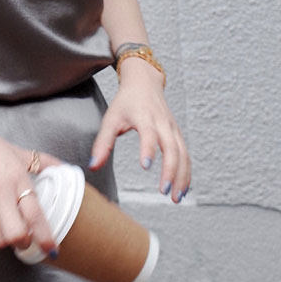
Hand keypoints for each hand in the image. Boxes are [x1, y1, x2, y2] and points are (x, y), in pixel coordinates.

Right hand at [0, 110, 61, 252]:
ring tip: (5, 231)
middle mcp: (0, 192)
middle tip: (24, 238)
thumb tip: (64, 168)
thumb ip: (43, 162)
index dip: (46, 237)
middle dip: (24, 242)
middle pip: (16, 235)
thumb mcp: (17, 152)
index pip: (36, 215)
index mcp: (17, 178)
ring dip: (5, 241)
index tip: (51, 249)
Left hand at [88, 58, 190, 202]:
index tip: (145, 166)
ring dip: (182, 177)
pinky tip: (182, 189)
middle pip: (172, 148)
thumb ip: (102, 143)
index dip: (148, 148)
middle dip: (170, 171)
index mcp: (145, 117)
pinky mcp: (177, 135)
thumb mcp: (110, 119)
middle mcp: (163, 123)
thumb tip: (93, 166)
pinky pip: (186, 155)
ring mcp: (173, 129)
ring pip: (183, 154)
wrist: (145, 83)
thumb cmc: (125, 103)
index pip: (149, 133)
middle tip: (164, 191)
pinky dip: (186, 172)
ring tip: (176, 198)